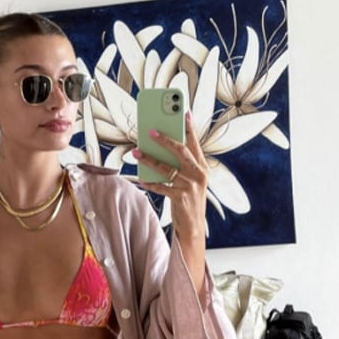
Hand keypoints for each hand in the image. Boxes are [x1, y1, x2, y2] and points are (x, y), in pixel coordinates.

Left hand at [133, 111, 207, 290]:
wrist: (194, 226)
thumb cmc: (189, 199)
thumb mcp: (190, 180)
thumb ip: (181, 165)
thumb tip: (161, 149)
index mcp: (202, 168)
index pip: (195, 143)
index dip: (189, 127)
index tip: (184, 112)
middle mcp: (199, 174)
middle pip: (180, 150)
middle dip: (164, 138)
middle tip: (150, 130)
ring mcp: (190, 186)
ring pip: (165, 167)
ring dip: (149, 159)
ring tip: (136, 152)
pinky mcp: (180, 197)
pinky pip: (160, 186)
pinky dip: (149, 182)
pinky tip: (139, 177)